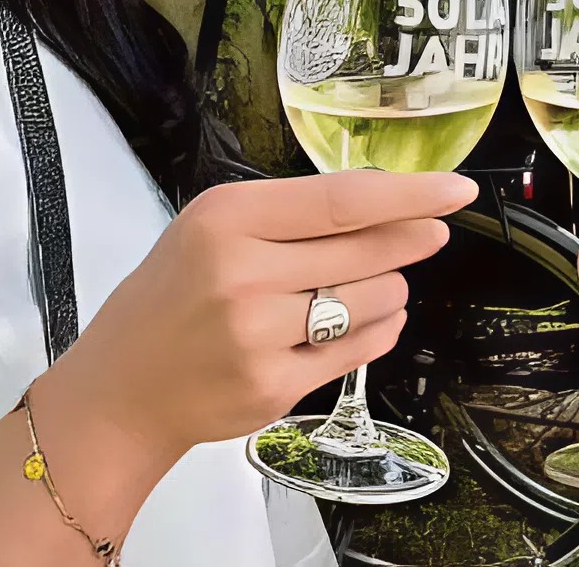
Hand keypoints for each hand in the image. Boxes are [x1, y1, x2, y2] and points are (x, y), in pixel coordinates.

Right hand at [48, 170, 474, 461]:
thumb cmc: (171, 297)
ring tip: (372, 285)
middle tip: (431, 233)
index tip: (456, 190)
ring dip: (390, 289)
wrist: (123, 388)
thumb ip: (288, 213)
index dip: (410, 194)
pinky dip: (377, 331)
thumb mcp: (210, 228)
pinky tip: (368, 320)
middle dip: (411, 240)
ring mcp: (259, 336)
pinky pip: (359, 350)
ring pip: (373, 300)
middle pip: (366, 250)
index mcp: (226, 219)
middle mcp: (243, 275)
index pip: (343, 200)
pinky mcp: (274, 387)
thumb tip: (387, 201)